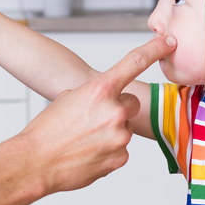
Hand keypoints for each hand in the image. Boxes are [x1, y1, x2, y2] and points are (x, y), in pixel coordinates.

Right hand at [21, 36, 176, 193]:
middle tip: (93, 118)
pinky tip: (88, 152)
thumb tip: (105, 100)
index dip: (155, 49)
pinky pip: (120, 149)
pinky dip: (107, 150)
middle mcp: (114, 111)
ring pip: (124, 127)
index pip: (134, 62)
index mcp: (99, 90)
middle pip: (130, 103)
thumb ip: (93, 94)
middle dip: (116, 108)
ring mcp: (119, 136)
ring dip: (110, 131)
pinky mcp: (120, 158)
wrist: (35, 162)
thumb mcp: (67, 99)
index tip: (168, 42)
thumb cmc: (46, 131)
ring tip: (84, 139)